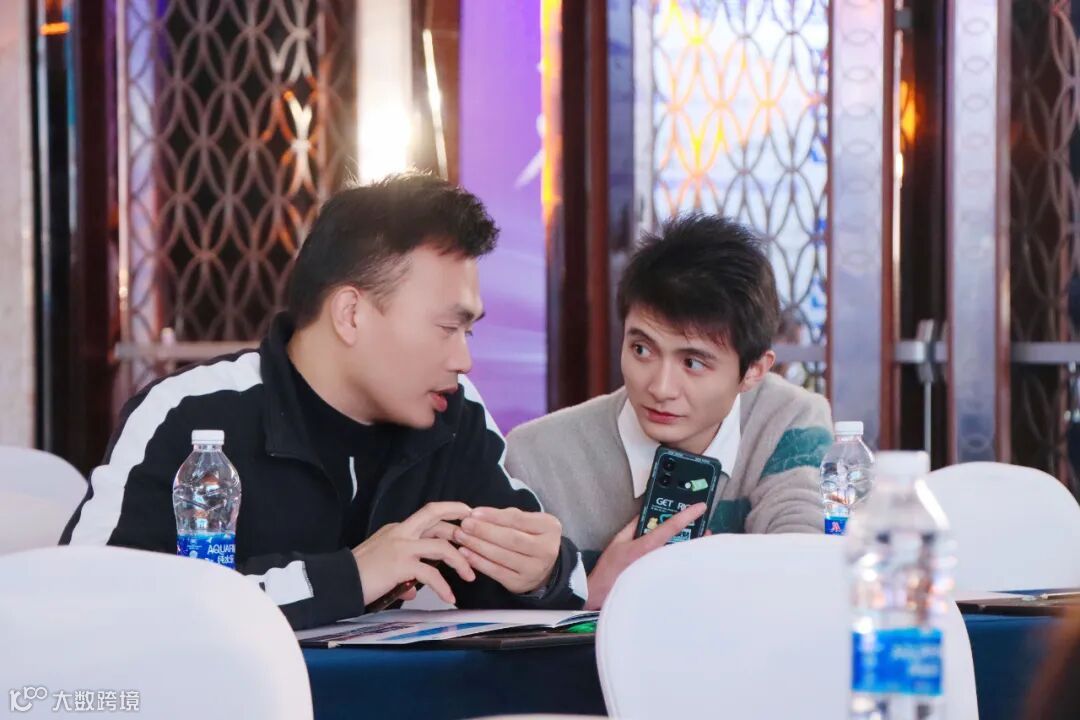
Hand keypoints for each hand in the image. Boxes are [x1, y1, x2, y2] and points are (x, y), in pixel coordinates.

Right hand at [352, 502, 476, 605]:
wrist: (337, 582)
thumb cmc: (358, 576)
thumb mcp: (384, 569)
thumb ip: (405, 575)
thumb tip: (416, 589)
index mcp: (397, 529)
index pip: (428, 517)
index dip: (448, 517)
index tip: (464, 518)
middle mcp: (400, 532)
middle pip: (434, 514)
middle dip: (458, 518)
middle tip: (476, 532)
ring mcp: (401, 546)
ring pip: (441, 545)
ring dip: (460, 560)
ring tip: (469, 576)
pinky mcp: (401, 565)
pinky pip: (431, 574)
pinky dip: (443, 587)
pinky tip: (449, 598)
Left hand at [453, 506, 561, 593]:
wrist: (544, 566)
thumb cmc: (531, 537)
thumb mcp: (529, 522)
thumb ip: (509, 516)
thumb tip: (479, 514)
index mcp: (549, 528)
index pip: (518, 520)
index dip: (494, 516)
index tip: (474, 512)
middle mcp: (546, 550)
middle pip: (511, 539)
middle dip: (484, 531)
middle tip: (464, 524)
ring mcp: (534, 569)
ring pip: (502, 556)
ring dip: (478, 546)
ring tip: (461, 537)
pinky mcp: (520, 583)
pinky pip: (496, 572)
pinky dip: (479, 562)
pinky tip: (466, 554)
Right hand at [584, 503, 706, 610]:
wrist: (602, 596)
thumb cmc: (609, 570)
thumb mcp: (618, 541)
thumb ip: (632, 526)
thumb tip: (645, 514)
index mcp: (646, 546)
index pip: (671, 527)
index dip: (687, 515)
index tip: (701, 507)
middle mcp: (658, 559)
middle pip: (683, 543)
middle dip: (696, 534)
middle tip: (704, 528)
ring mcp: (662, 573)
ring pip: (682, 556)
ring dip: (691, 548)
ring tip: (699, 541)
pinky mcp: (663, 583)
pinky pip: (677, 569)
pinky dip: (683, 561)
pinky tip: (687, 559)